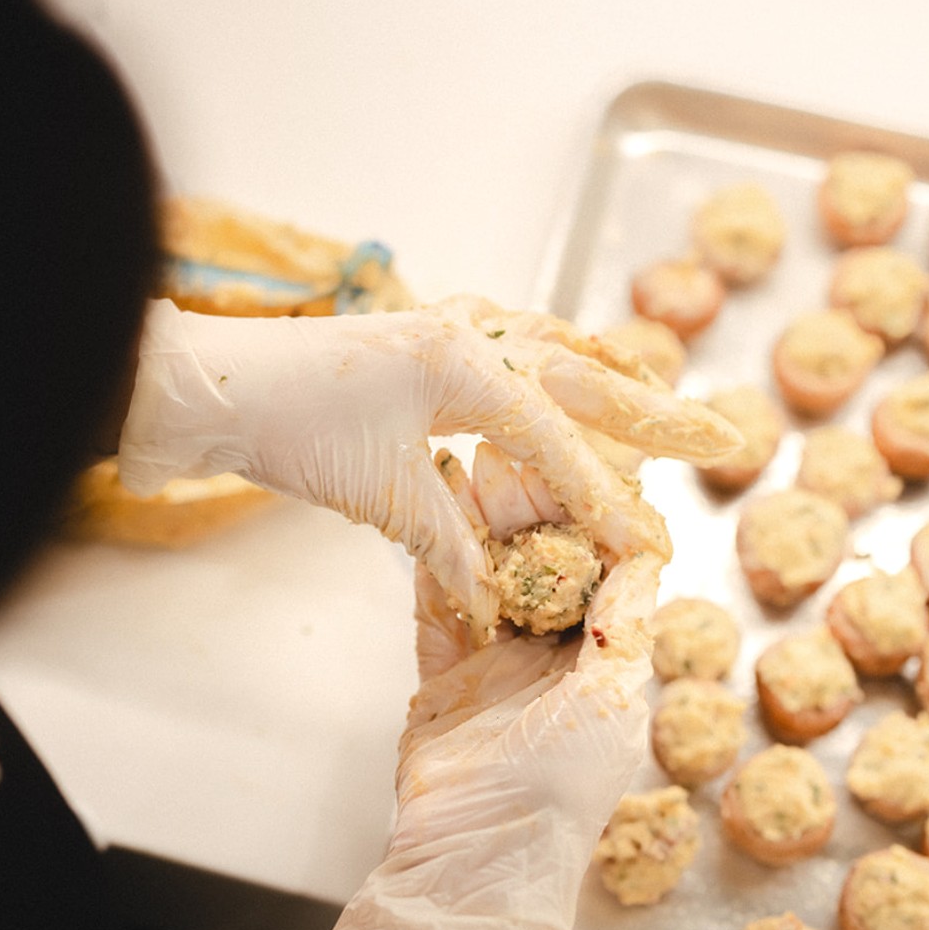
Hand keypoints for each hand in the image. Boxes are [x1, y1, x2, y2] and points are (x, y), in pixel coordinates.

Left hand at [119, 296, 736, 639]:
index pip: (560, 440)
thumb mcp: (383, 498)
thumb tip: (499, 605)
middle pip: (585, 375)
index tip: (651, 542)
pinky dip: (551, 361)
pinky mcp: (422, 335)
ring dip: (611, 375)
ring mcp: (446, 324)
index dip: (609, 498)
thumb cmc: (284, 428)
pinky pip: (510, 341)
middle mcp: (468, 329)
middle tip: (723, 436)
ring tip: (663, 395)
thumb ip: (454, 549)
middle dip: (656, 413)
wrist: (204, 385)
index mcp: (465, 362)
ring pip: (553, 345)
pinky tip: (568, 373)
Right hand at [326, 454, 661, 929]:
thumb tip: (650, 552)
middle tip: (516, 448)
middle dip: (531, 509)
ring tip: (469, 462)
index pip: (609, 575)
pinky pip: (436, 610)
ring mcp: (494, 670)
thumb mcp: (609, 702)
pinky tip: (428, 512)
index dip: (600, 518)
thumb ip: (623, 627)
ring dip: (478, 525)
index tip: (593, 458)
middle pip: (544, 567)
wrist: (475, 862)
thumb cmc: (559, 794)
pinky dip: (431, 564)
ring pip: (487, 577)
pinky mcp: (441, 680)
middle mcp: (553, 663)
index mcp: (606, 667)